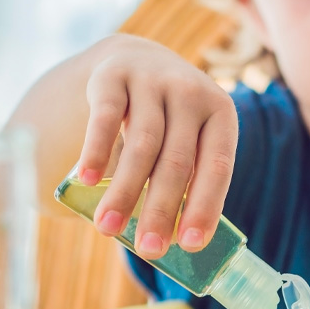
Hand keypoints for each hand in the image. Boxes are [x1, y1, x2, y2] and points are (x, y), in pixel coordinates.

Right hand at [77, 34, 237, 257]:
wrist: (135, 58)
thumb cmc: (168, 119)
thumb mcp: (188, 138)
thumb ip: (184, 179)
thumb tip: (171, 240)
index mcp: (220, 113)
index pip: (217, 166)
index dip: (205, 206)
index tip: (191, 245)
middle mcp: (191, 93)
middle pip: (177, 161)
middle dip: (162, 210)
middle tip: (149, 250)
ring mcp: (152, 81)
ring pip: (142, 144)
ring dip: (125, 191)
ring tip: (108, 228)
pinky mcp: (113, 76)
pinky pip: (106, 117)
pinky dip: (97, 150)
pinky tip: (89, 181)